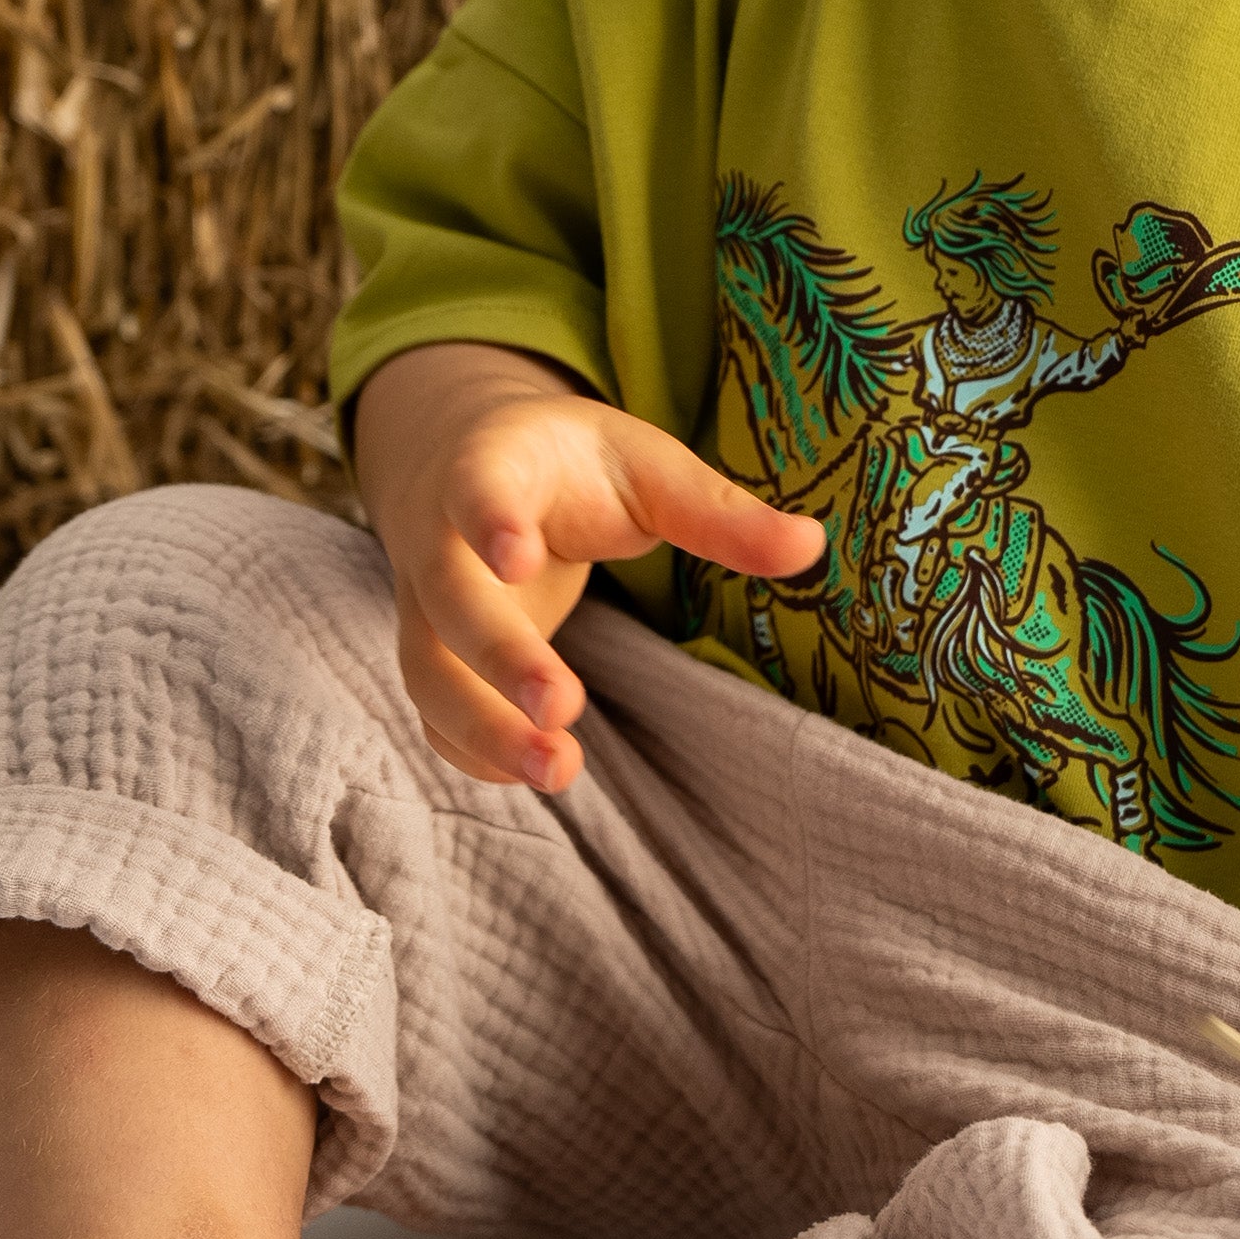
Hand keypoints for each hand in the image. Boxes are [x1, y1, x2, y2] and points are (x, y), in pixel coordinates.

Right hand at [351, 339, 825, 787]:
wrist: (469, 467)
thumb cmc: (573, 468)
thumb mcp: (646, 467)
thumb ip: (717, 511)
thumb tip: (811, 547)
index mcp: (494, 466)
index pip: (479, 488)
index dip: (491, 520)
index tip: (517, 557)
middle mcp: (441, 539)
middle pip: (451, 600)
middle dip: (499, 655)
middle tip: (562, 706)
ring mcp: (428, 606)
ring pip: (430, 672)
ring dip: (484, 726)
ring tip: (558, 772)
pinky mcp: (435, 658)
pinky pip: (436, 714)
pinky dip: (475, 749)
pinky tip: (536, 771)